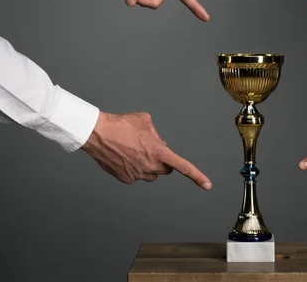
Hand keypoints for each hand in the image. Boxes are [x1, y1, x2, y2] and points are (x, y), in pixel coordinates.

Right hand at [81, 111, 211, 189]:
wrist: (98, 133)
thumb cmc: (121, 124)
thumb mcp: (146, 121)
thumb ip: (157, 134)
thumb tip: (158, 143)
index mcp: (159, 152)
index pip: (183, 166)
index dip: (197, 176)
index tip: (208, 185)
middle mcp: (150, 166)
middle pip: (165, 169)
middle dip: (161, 162)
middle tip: (149, 149)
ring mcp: (137, 174)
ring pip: (150, 174)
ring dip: (147, 165)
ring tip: (133, 150)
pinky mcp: (126, 179)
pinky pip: (135, 176)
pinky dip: (132, 168)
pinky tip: (123, 156)